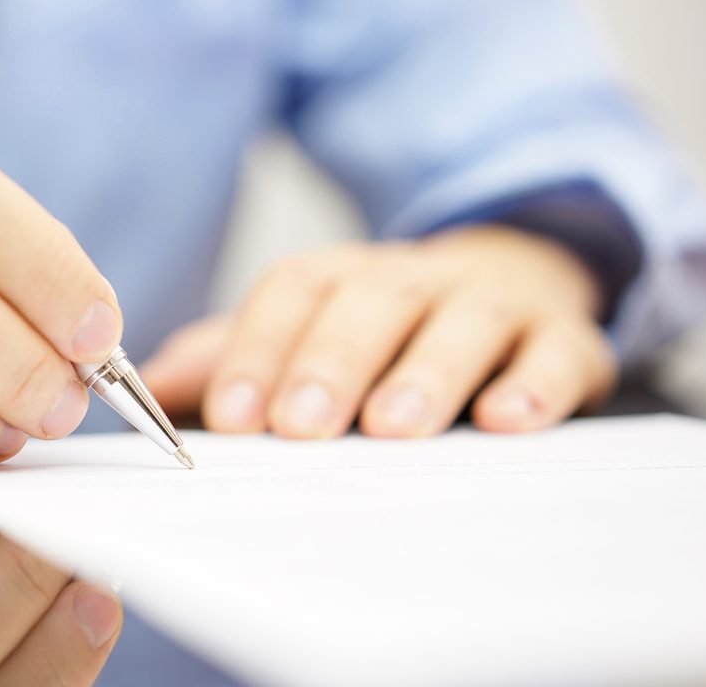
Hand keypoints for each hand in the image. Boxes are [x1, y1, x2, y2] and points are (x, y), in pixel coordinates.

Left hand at [142, 225, 616, 437]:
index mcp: (338, 278)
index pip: (291, 293)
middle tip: (301, 425)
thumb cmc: (380, 330)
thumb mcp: (302, 335)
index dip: (258, 348)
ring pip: (459, 324)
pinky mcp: (560, 336)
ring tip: (394, 427)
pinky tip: (507, 421)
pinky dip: (536, 383)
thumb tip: (145, 390)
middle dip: (331, 362)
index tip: (232, 418)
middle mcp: (409, 280)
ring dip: (426, 373)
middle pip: (368, 304)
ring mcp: (487, 303)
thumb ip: (230, 361)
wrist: (507, 280)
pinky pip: (555, 352)